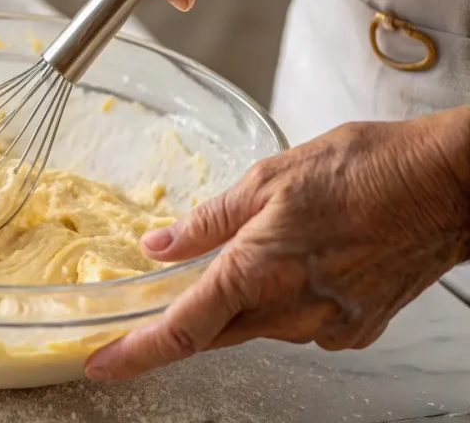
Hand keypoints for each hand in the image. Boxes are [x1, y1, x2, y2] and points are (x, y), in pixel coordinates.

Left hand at [85, 107, 469, 380]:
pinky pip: (300, 324)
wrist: (450, 185)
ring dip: (247, 298)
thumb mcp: (269, 178)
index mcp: (258, 273)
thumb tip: (159, 245)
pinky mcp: (356, 331)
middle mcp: (291, 313)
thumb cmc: (368, 169)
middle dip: (189, 320)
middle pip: (216, 331)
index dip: (134, 354)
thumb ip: (206, 220)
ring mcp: (327, 328)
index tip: (101, 365)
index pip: (180, 330)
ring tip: (275, 246)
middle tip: (167, 300)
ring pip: (259, 325)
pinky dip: (287, 299)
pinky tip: (308, 261)